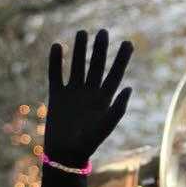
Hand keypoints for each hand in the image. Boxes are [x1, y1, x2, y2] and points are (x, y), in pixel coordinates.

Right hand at [43, 29, 132, 168]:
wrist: (65, 154)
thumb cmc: (88, 143)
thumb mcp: (106, 125)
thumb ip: (118, 107)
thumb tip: (129, 87)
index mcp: (105, 99)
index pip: (116, 74)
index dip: (122, 59)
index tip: (128, 42)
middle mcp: (90, 93)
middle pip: (97, 66)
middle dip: (100, 49)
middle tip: (104, 31)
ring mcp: (73, 93)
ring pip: (77, 66)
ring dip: (80, 50)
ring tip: (82, 32)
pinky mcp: (57, 96)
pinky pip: (56, 75)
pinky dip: (56, 61)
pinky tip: (57, 46)